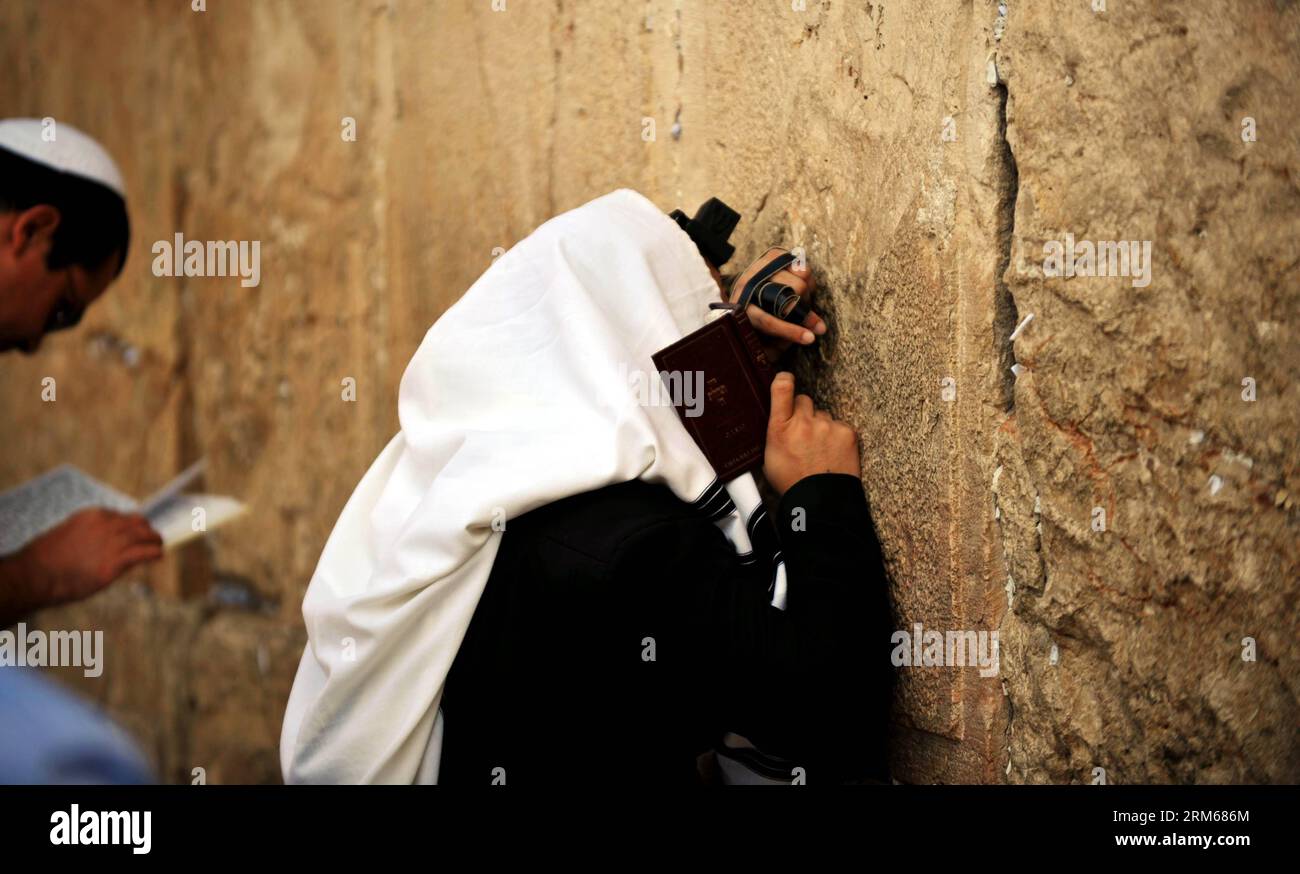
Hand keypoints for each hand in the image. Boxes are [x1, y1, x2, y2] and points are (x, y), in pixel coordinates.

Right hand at [12, 509, 162, 607]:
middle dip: (146, 531)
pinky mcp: (115, 561)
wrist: (36, 574)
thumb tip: (102, 544)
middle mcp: (106, 524)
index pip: (122, 516)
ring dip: (155, 541)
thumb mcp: (68, 536)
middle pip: (137, 524)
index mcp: (93, 515)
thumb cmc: (47, 559)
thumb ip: (88, 536)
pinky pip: (144, 553)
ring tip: (159, 546)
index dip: (131, 526)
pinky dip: (155, 553)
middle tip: (154, 538)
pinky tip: (159, 556)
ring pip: (144, 536)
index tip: (136, 532)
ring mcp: (112, 542)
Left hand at [719, 247, 826, 358]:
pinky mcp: (770, 256)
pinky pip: (798, 261)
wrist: (747, 293)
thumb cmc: (756, 326)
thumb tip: (805, 341)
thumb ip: (774, 347)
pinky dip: (806, 274)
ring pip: (799, 278)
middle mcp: (748, 286)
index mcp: (740, 310)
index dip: (792, 332)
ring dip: (808, 293)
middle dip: (806, 312)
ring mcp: (759, 268)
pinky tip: (804, 284)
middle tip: (812, 322)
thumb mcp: (760, 343)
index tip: (810, 339)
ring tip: (805, 302)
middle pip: (790, 296)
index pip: (768, 321)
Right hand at [762, 372, 860, 495]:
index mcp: (779, 428)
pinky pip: (840, 426)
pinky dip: (838, 437)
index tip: (786, 379)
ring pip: (824, 415)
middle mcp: (802, 423)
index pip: (781, 388)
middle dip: (804, 412)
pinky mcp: (846, 432)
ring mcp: (826, 426)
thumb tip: (778, 420)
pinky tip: (833, 454)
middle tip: (804, 433)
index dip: (784, 379)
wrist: (821, 502)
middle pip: (805, 400)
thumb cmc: (792, 483)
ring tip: (821, 451)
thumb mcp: (770, 458)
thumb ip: (775, 434)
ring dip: (822, 427)